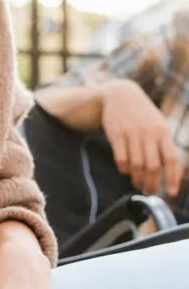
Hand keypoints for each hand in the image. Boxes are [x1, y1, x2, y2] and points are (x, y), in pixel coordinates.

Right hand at [100, 78, 181, 196]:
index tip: (170, 193)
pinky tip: (124, 170)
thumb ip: (163, 145)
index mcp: (163, 132)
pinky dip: (123, 169)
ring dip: (137, 178)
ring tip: (137, 183)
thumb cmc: (142, 115)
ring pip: (136, 165)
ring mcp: (131, 133)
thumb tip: (169, 171)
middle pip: (152, 166)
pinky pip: (120, 158)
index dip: (172, 178)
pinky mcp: (115, 134)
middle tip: (149, 191)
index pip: (171, 160)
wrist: (120, 95)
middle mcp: (148, 133)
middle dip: (151, 183)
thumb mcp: (158, 125)